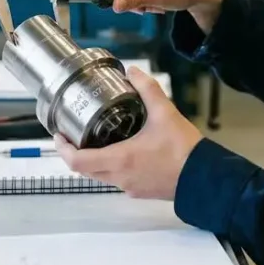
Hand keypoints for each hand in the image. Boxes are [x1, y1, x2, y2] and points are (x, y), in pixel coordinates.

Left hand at [54, 67, 202, 199]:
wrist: (204, 178)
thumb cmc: (184, 150)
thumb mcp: (165, 113)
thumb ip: (147, 90)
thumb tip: (133, 72)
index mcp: (120, 159)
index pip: (77, 161)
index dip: (63, 148)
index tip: (59, 134)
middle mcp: (120, 178)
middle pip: (85, 171)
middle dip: (75, 153)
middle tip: (74, 134)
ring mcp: (130, 187)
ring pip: (100, 177)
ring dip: (93, 161)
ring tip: (96, 139)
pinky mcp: (140, 191)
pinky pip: (117, 180)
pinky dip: (111, 167)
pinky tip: (122, 151)